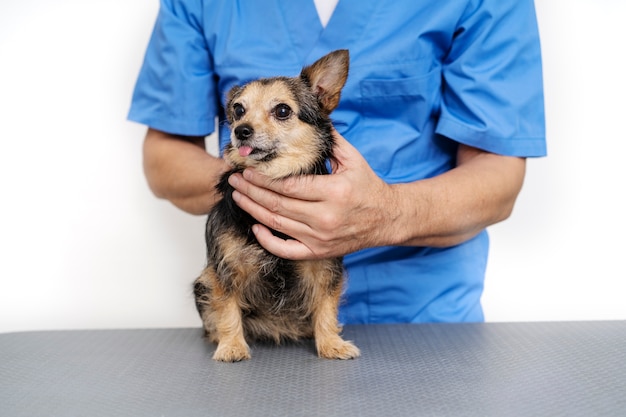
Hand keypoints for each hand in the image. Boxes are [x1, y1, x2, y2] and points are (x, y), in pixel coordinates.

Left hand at [228, 130, 395, 259]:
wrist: (387, 219)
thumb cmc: (369, 188)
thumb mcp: (354, 160)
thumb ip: (330, 141)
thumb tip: (311, 119)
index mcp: (334, 193)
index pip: (289, 186)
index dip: (264, 179)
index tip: (248, 170)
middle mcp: (325, 218)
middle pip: (277, 204)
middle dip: (251, 191)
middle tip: (235, 180)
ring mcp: (320, 238)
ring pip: (276, 224)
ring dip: (252, 209)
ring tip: (238, 196)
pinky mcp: (318, 252)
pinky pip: (286, 250)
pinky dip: (267, 240)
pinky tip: (255, 226)